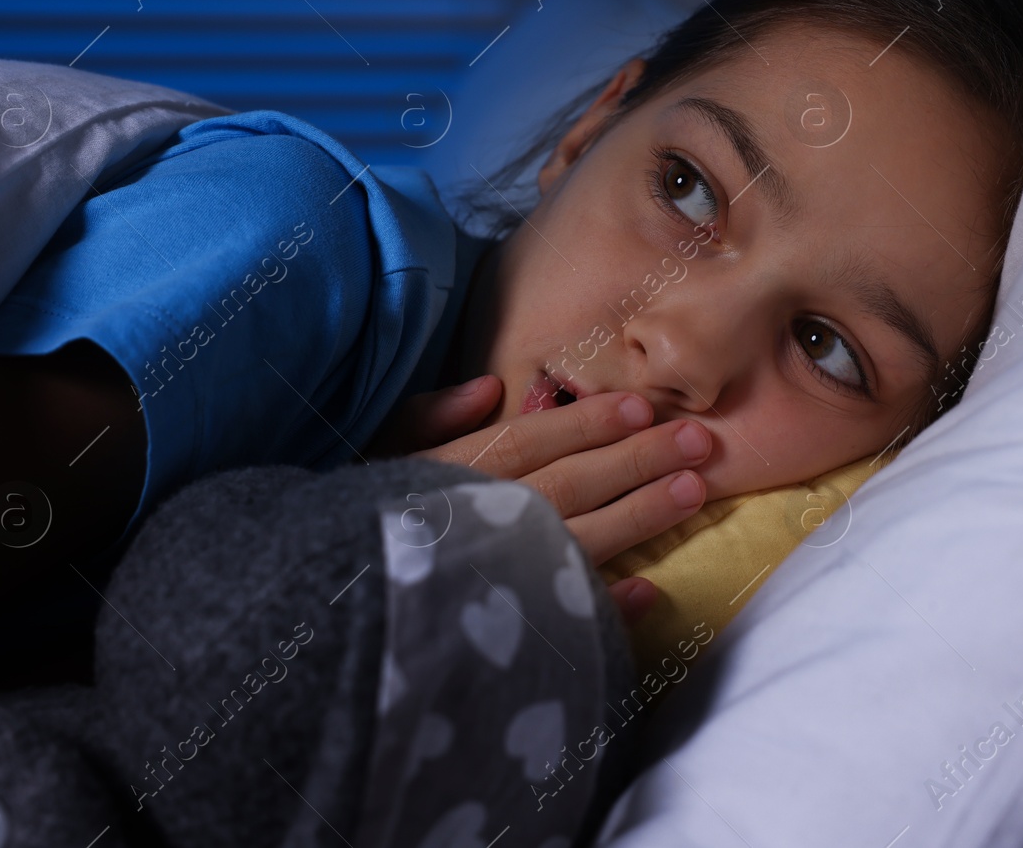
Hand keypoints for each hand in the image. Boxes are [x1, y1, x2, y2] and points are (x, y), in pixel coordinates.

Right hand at [368, 377, 708, 626]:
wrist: (321, 613)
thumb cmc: (348, 522)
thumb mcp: (372, 454)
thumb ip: (426, 417)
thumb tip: (487, 388)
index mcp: (447, 475)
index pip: (527, 440)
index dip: (586, 423)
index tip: (640, 407)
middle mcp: (477, 523)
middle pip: (570, 484)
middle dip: (638, 460)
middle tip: (700, 440)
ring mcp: (492, 582)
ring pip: (579, 541)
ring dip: (641, 517)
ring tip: (694, 492)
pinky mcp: (498, 635)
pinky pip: (561, 619)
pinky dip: (605, 607)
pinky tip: (650, 592)